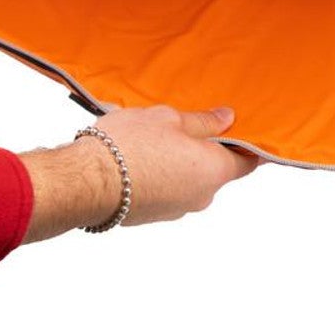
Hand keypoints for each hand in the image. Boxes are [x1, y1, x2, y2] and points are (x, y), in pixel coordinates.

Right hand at [19, 104, 258, 241]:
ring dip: (179, 163)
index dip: (249, 146)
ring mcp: (176, 210)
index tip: (246, 133)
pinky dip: (160, 176)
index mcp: (214, 171)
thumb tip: (227, 118)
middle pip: (215, 171)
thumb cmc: (129, 145)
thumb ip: (203, 121)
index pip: (248, 162)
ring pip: (187, 182)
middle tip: (187, 126)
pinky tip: (139, 157)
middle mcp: (201, 197)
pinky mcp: (151, 216)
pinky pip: (165, 192)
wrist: (85, 182)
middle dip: (205, 150)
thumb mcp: (170, 118)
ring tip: (155, 139)